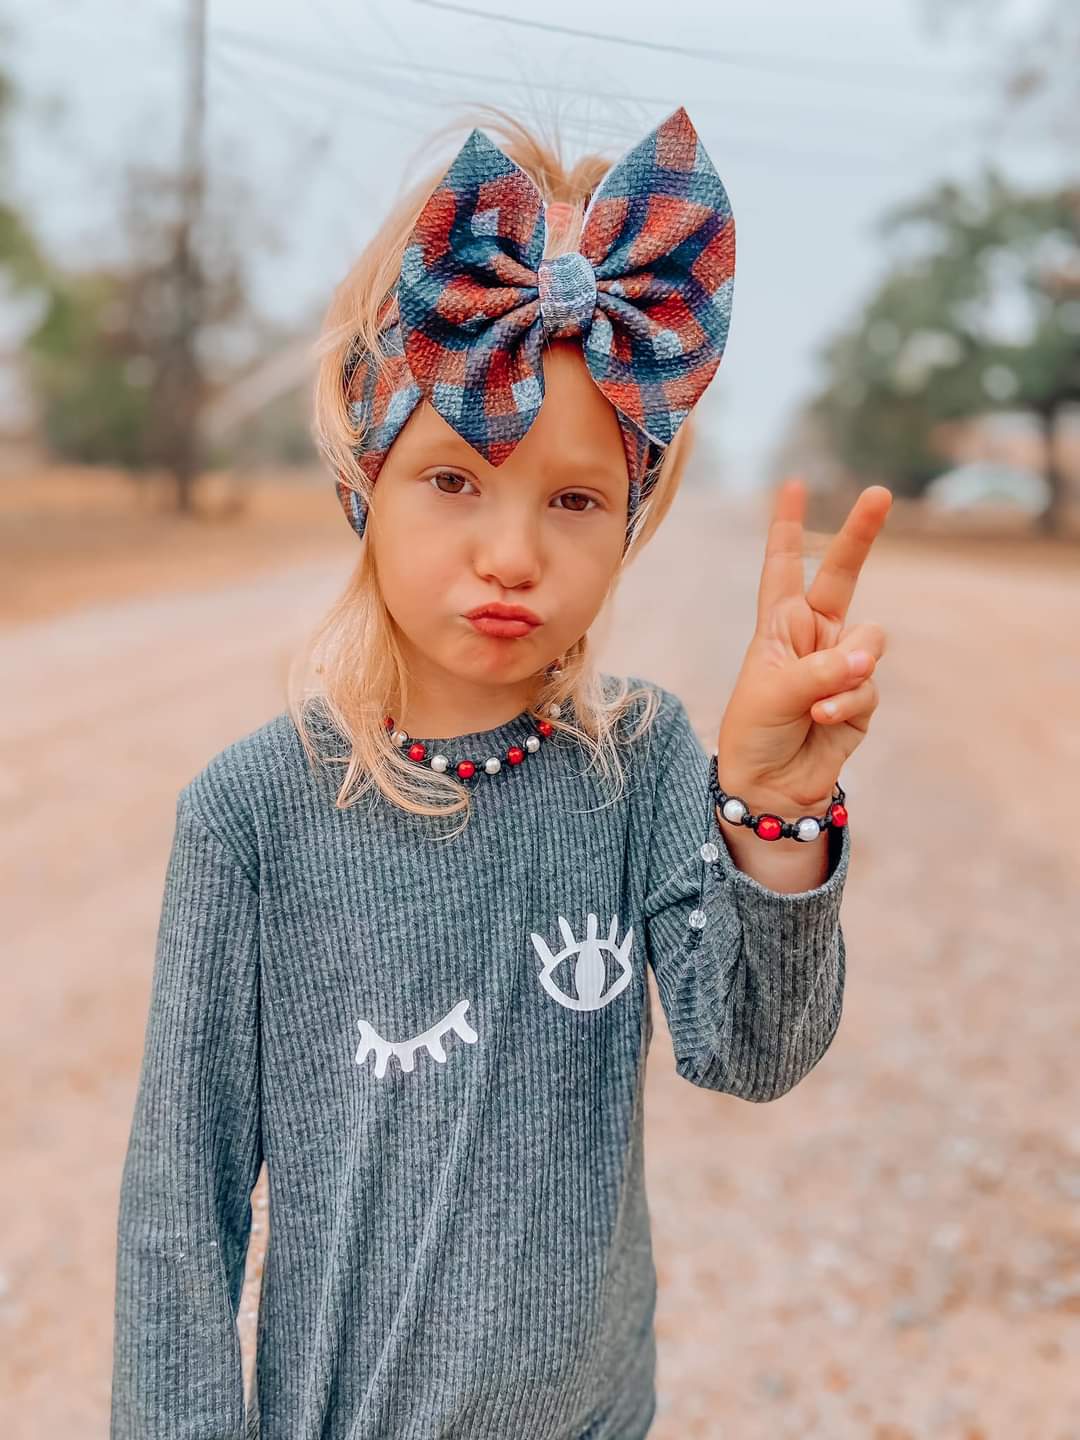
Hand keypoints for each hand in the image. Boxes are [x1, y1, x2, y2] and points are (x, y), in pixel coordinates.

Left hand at [716, 475, 891, 818]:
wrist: (769, 787)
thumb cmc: (755, 732)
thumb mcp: (773, 693)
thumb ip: (820, 670)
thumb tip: (867, 656)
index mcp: (778, 625)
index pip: (782, 567)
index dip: (787, 528)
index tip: (793, 485)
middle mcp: (813, 637)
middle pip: (841, 576)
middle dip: (860, 536)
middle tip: (879, 493)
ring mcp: (841, 665)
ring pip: (868, 642)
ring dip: (847, 669)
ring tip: (819, 700)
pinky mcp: (861, 698)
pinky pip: (868, 687)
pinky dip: (848, 703)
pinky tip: (823, 719)